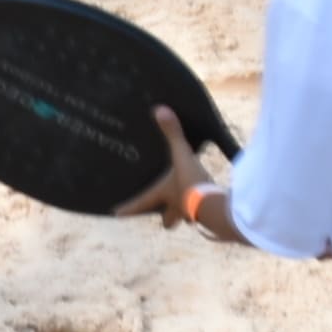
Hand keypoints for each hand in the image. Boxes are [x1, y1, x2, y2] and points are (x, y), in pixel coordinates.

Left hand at [114, 104, 208, 224]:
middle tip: (163, 214)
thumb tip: (159, 110)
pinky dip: (203, 209)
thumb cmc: (191, 181)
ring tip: (189, 207)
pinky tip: (209, 202)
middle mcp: (176, 208)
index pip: (140, 203)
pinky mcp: (210, 214)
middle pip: (167, 221)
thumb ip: (172, 133)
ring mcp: (193, 213)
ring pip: (186, 219)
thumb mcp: (181, 155)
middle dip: (166, 218)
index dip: (128, 208)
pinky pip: (203, 213)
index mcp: (163, 195)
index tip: (116, 214)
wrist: (216, 203)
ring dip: (186, 214)